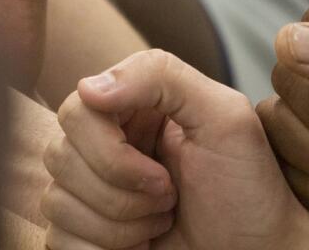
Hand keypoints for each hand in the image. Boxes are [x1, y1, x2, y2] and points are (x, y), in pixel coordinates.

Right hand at [44, 49, 308, 249]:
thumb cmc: (251, 192)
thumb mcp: (224, 116)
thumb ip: (160, 76)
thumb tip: (87, 88)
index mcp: (127, 108)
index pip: (75, 112)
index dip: (112, 153)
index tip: (164, 178)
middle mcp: (100, 144)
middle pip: (60, 157)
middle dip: (122, 194)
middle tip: (169, 200)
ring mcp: (88, 190)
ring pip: (57, 202)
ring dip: (119, 226)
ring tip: (160, 223)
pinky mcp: (83, 232)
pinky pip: (59, 239)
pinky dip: (101, 249)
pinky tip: (139, 247)